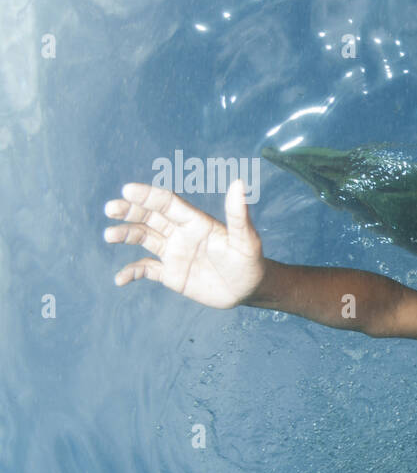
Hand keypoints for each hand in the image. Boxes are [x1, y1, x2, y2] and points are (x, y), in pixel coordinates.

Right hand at [104, 180, 265, 308]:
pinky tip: (120, 279)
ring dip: (125, 234)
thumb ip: (238, 214)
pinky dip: (132, 272)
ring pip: (143, 238)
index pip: (168, 203)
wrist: (249, 290)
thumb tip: (239, 183)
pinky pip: (146, 270)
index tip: (127, 190)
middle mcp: (180, 234)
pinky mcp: (171, 274)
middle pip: (150, 216)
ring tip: (109, 235)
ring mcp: (174, 253)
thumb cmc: (250, 262)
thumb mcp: (246, 239)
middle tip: (110, 208)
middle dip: (129, 210)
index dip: (148, 196)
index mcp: (195, 222)